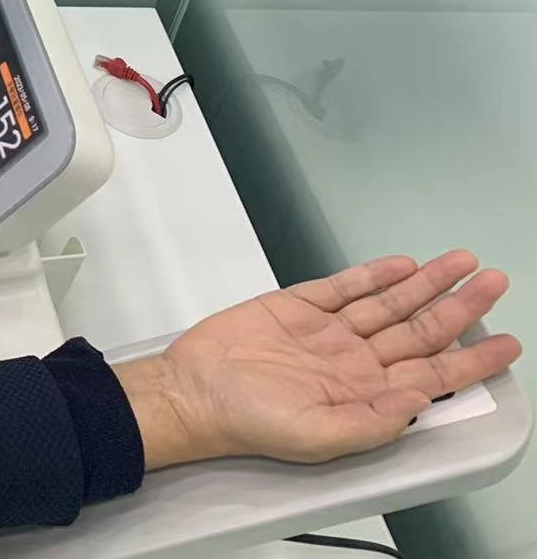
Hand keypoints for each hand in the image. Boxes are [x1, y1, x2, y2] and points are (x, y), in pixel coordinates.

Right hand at [115, 251, 520, 468]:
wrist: (195, 389)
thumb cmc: (250, 421)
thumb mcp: (318, 437)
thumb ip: (374, 420)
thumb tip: (423, 399)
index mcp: (365, 394)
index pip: (434, 374)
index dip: (474, 359)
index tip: (509, 345)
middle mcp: (354, 361)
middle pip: (421, 330)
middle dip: (461, 307)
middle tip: (496, 283)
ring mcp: (328, 331)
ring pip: (390, 304)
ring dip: (427, 284)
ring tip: (462, 265)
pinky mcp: (297, 306)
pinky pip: (346, 287)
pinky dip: (374, 275)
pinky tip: (402, 266)